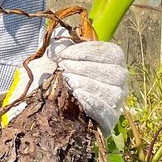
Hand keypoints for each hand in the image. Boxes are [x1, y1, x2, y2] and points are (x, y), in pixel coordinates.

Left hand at [2, 37, 127, 136]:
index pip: (112, 54)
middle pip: (115, 72)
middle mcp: (118, 83)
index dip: (89, 52)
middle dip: (86, 68)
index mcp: (110, 63)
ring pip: (113, 92)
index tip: (65, 55)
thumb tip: (59, 38)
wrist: (42, 111)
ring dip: (89, 84)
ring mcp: (116, 103)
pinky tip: (79, 97)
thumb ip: (59, 47)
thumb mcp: (54, 61)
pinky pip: (109, 114)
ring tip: (69, 83)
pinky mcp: (109, 123)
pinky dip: (94, 104)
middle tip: (64, 69)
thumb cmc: (53, 81)